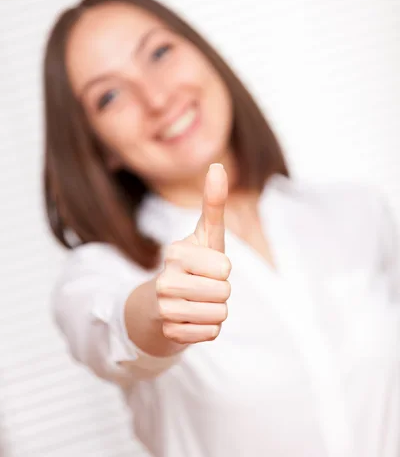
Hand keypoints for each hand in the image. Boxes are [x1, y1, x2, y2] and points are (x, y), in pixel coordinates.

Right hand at [156, 163, 230, 343]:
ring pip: (219, 314)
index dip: (221, 268)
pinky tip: (190, 319)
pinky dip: (207, 328)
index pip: (225, 267)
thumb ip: (213, 202)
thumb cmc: (190, 264)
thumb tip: (217, 165)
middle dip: (221, 291)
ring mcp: (165, 309)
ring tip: (197, 302)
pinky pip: (211, 333)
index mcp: (175, 253)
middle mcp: (165, 280)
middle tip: (202, 287)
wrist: (157, 305)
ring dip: (215, 310)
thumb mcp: (204, 234)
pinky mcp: (169, 334)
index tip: (204, 266)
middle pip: (224, 292)